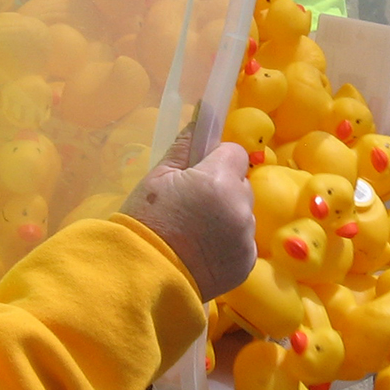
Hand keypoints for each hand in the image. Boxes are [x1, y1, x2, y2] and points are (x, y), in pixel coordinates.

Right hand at [120, 125, 255, 299]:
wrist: (143, 277)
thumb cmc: (145, 222)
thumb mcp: (157, 178)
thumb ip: (186, 145)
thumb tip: (205, 112)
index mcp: (218, 181)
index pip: (235, 153)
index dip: (215, 161)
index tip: (195, 176)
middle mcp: (240, 207)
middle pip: (241, 184)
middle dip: (223, 189)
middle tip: (192, 207)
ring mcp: (246, 238)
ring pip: (243, 213)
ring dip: (227, 216)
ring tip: (196, 233)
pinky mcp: (246, 262)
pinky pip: (243, 241)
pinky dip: (229, 243)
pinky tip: (204, 251)